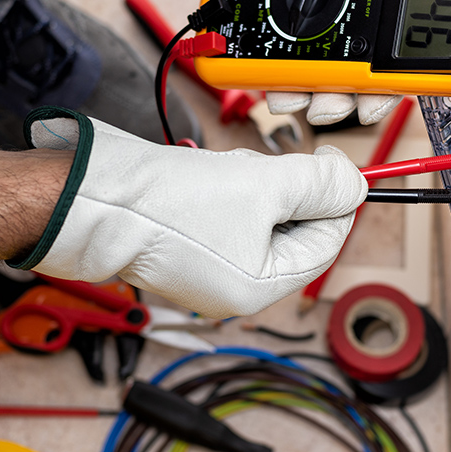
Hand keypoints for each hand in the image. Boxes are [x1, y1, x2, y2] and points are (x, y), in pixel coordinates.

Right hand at [10, 108, 366, 317]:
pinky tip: (208, 175)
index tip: (334, 162)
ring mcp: (207, 266)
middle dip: (286, 190)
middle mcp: (233, 287)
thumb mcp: (264, 186)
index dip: (336, 201)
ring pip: (260, 217)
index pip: (324, 243)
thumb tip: (356, 185)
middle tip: (271, 164)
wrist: (95, 196)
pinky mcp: (185, 244)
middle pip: (292, 231)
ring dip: (256, 185)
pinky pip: (228, 214)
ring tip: (228, 171)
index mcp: (258, 288)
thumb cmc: (169, 203)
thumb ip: (320, 185)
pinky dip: (228, 188)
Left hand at [185, 0, 450, 124]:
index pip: (410, 41)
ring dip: (320, 100)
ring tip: (311, 102)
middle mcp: (357, 15)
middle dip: (363, 99)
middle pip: (368, 75)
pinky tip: (279, 88)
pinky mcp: (277, 27)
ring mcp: (315, 25)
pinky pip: (281, 66)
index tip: (405, 87)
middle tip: (357, 106)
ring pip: (325, 81)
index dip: (412, 74)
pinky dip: (280, 84)